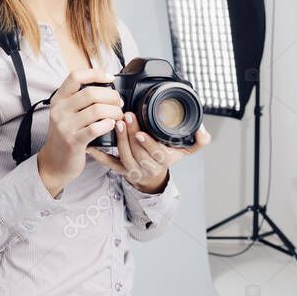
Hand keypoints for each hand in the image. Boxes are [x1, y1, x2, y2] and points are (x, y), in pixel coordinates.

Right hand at [37, 67, 124, 196]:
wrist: (54, 162)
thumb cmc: (65, 135)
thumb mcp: (65, 114)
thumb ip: (79, 100)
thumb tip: (106, 86)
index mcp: (58, 100)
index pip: (75, 77)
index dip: (95, 73)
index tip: (109, 78)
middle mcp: (60, 111)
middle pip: (91, 93)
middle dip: (111, 96)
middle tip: (119, 103)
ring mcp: (65, 126)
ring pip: (97, 110)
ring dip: (114, 111)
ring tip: (118, 115)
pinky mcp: (74, 141)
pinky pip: (97, 128)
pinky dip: (109, 124)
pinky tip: (112, 125)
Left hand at [86, 111, 211, 192]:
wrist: (154, 177)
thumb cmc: (168, 157)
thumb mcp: (185, 150)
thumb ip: (197, 141)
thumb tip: (203, 131)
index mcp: (163, 161)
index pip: (156, 154)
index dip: (148, 144)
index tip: (141, 132)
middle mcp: (147, 167)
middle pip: (138, 153)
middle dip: (131, 135)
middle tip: (125, 118)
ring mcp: (132, 169)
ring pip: (124, 156)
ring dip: (119, 140)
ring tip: (116, 123)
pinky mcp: (120, 169)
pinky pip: (109, 163)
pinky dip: (100, 156)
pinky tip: (93, 146)